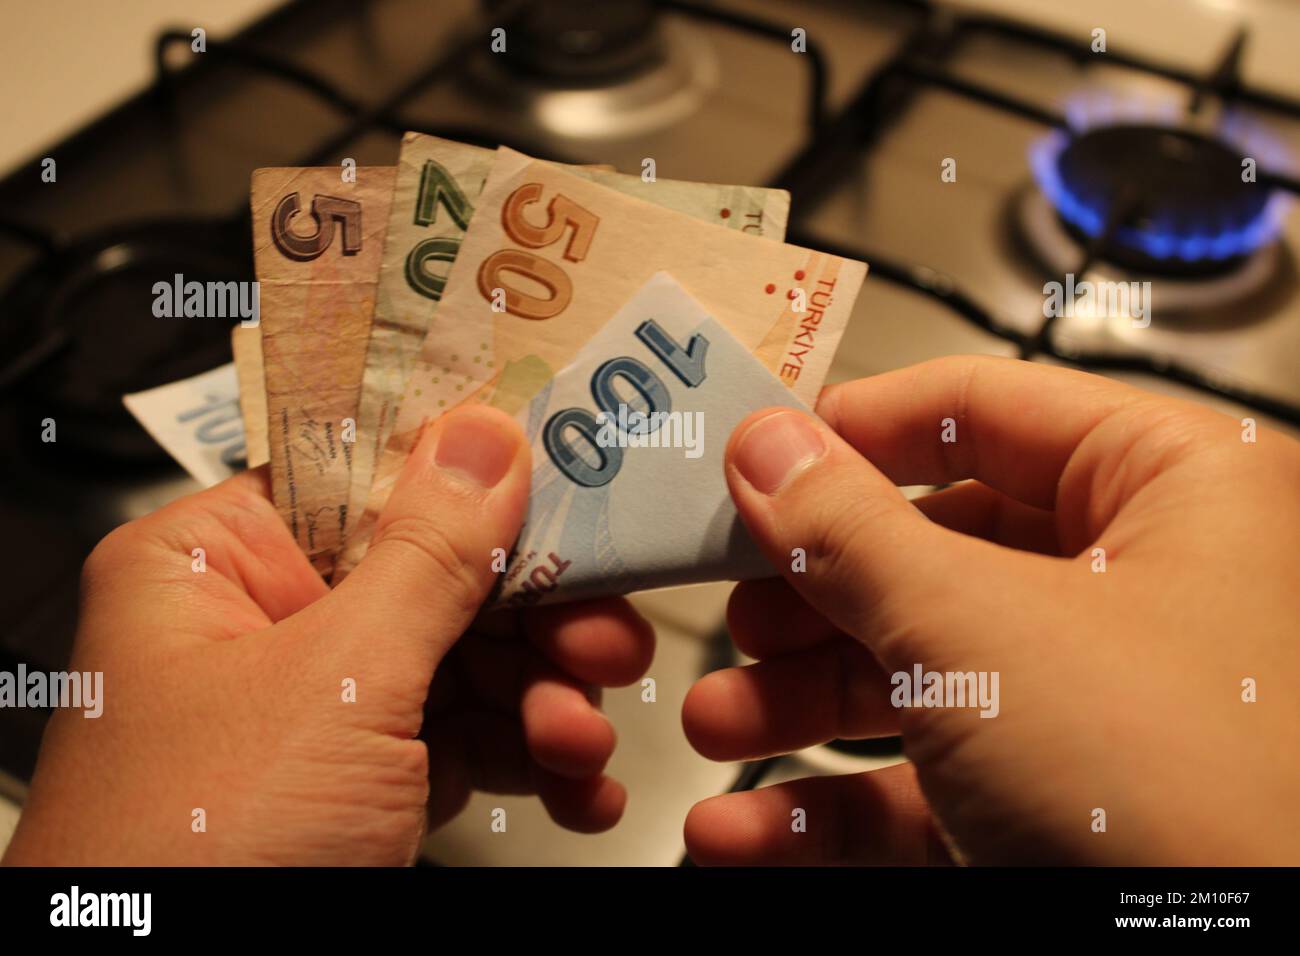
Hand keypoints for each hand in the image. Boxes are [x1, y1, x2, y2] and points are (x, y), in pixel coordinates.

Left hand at [4, 405, 652, 864]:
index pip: (364, 476)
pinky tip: (575, 786)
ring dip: (545, 702)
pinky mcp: (359, 786)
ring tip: (580, 739)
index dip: (473, 475)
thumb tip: (488, 438)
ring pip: (466, 665)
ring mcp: (318, 712)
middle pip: (435, 577)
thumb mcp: (334, 681)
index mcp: (213, 567)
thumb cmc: (193, 851)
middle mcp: (264, 629)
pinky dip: (528, 762)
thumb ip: (427, 555)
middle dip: (534, 621)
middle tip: (604, 638)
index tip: (572, 475)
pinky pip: (464, 743)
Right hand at [682, 356, 1299, 864]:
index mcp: (1175, 492)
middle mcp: (1148, 592)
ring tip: (720, 723)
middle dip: (810, 598)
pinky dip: (833, 804)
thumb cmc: (1189, 796)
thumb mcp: (980, 630)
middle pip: (933, 554)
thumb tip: (768, 447)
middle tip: (737, 608)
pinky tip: (748, 829)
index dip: (856, 430)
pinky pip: (930, 784)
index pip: (985, 411)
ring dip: (799, 707)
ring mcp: (1103, 709)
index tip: (755, 456)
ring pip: (920, 676)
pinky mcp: (1063, 813)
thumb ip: (852, 530)